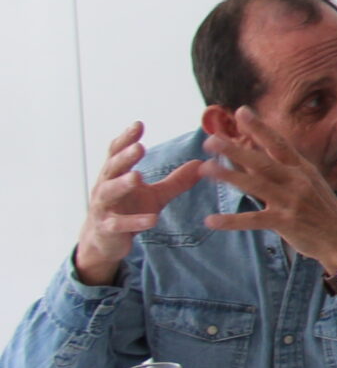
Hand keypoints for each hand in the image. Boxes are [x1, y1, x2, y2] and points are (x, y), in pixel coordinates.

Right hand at [72, 121, 207, 284]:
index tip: (138, 124)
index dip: (126, 138)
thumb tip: (201, 164)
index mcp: (115, 175)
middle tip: (139, 147)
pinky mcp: (108, 229)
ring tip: (137, 177)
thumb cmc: (128, 211)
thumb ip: (176, 181)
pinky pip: (120, 224)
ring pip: (109, 193)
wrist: (104, 242)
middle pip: (112, 169)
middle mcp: (105, 187)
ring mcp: (104, 208)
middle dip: (124, 158)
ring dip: (122, 184)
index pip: (116, 152)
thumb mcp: (155, 195)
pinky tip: (152, 220)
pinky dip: (135, 222)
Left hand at [200, 107, 336, 272]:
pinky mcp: (285, 222)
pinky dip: (232, 221)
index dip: (259, 127)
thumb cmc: (321, 207)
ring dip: (229, 176)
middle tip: (211, 140)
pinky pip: (254, 220)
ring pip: (255, 185)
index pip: (278, 143)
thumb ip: (280, 169)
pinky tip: (211, 221)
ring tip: (205, 168)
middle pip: (262, 162)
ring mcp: (291, 201)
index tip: (241, 111)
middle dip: (235, 150)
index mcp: (301, 168)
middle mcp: (296, 181)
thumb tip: (251, 157)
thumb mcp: (307, 181)